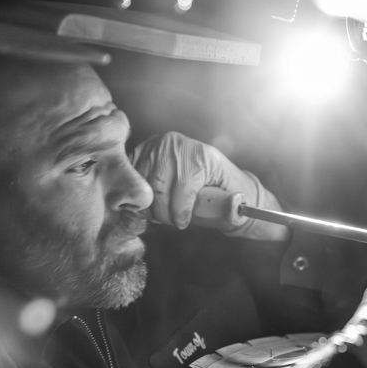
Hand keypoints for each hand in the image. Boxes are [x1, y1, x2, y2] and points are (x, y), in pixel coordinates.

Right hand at [130, 132, 286, 240]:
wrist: (214, 177)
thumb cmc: (225, 193)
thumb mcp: (236, 202)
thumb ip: (233, 207)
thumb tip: (234, 205)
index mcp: (200, 155)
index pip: (183, 187)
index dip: (180, 211)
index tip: (182, 223)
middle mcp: (175, 144)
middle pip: (158, 188)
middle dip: (162, 212)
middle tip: (170, 221)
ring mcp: (155, 145)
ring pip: (141, 185)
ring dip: (148, 205)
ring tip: (161, 213)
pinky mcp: (141, 150)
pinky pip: (130, 177)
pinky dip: (135, 193)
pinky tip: (147, 202)